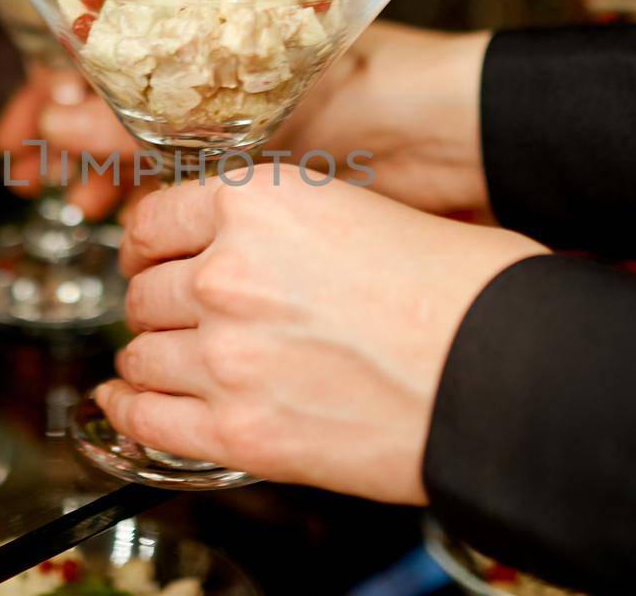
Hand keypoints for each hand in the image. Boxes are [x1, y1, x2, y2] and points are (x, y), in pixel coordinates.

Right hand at [0, 25, 492, 219]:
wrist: (465, 143)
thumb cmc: (377, 83)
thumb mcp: (251, 100)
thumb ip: (150, 116)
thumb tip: (55, 116)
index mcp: (216, 32)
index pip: (108, 48)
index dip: (52, 89)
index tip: (17, 132)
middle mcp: (218, 76)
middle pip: (113, 103)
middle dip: (65, 141)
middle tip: (29, 178)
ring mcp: (236, 131)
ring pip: (142, 153)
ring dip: (102, 178)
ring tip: (79, 207)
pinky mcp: (259, 187)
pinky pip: (183, 197)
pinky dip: (149, 213)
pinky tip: (125, 228)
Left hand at [96, 167, 545, 503]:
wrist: (507, 372)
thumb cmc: (466, 290)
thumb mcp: (364, 213)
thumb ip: (289, 229)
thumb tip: (261, 253)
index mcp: (257, 202)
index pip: (156, 219)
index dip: (151, 243)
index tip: (152, 256)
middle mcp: (225, 272)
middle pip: (144, 289)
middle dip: (156, 303)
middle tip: (174, 315)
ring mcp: (225, 355)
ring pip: (141, 353)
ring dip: (148, 357)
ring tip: (161, 362)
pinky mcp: (240, 432)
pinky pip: (149, 420)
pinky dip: (131, 412)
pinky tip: (128, 405)